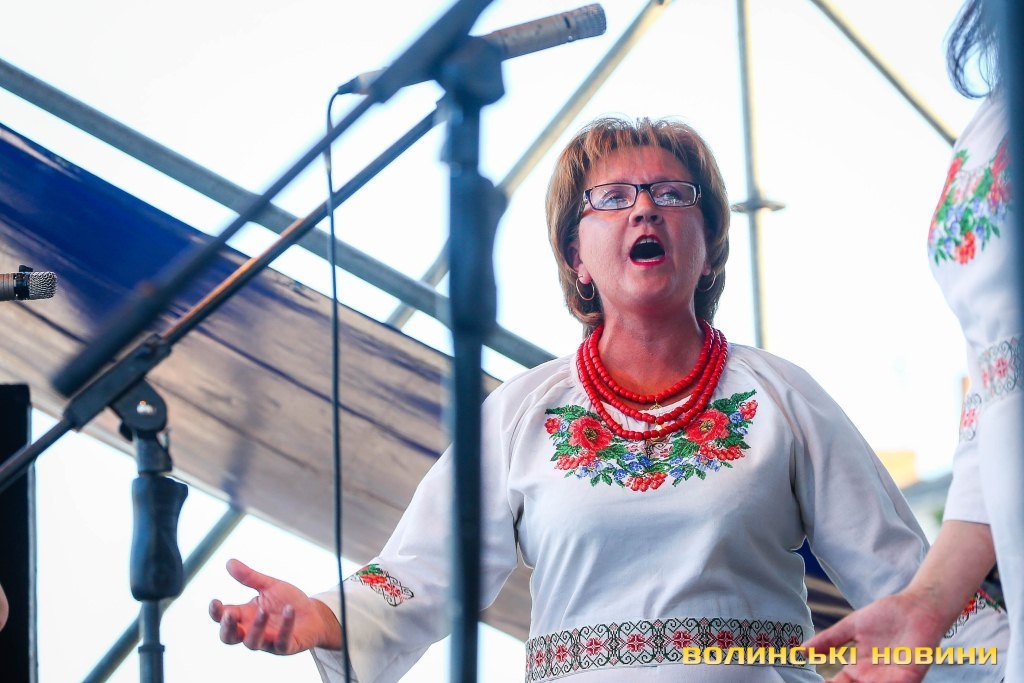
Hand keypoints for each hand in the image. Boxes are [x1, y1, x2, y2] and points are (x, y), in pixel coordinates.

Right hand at [209, 559, 341, 654]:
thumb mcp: (269, 586)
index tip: (215, 601)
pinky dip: (285, 626)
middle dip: (227, 628)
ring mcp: (268, 641)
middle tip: (230, 615)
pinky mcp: (286, 647)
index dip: (216, 613)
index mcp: (245, 616)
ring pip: (253, 643)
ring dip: (256, 627)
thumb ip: (250, 578)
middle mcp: (252, 631)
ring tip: (263, 610)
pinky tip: (289, 610)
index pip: (223, 618)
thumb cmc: (287, 602)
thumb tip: (229, 562)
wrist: (314, 614)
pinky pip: (282, 642)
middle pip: (229, 638)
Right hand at [802, 592, 947, 682]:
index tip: (815, 682)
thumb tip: (799, 650)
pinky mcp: (909, 677)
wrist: (916, 607)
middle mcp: (875, 677)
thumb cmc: (886, 615)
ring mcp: (892, 679)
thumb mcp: (850, 626)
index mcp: (860, 667)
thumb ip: (828, 640)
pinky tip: (868, 682)